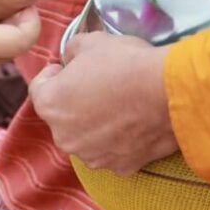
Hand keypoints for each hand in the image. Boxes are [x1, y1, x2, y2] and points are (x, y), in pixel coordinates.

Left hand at [29, 32, 178, 175]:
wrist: (170, 93)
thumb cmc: (126, 64)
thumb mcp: (92, 42)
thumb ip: (72, 51)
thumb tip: (71, 58)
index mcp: (50, 105)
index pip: (39, 88)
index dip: (54, 74)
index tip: (69, 68)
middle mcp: (64, 138)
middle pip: (63, 117)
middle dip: (75, 102)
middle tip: (100, 85)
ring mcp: (92, 156)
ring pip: (88, 138)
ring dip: (97, 124)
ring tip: (121, 105)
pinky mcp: (121, 167)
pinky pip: (114, 152)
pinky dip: (121, 141)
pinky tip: (136, 123)